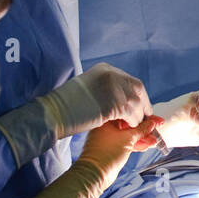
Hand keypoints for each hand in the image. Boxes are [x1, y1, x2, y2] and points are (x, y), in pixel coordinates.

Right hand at [0, 62, 151, 166]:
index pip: (132, 82)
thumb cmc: (67, 105)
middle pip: (137, 90)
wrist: (54, 113)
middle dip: (143, 106)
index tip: (142, 107)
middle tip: (144, 118)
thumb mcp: (89, 88)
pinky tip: (125, 128)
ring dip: (136, 117)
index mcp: (106, 69)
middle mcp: (111, 75)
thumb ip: (106, 90)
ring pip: (136, 104)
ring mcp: (113, 88)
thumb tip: (124, 99)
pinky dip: (131, 123)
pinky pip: (131, 115)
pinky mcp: (113, 104)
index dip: (138, 96)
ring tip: (130, 125)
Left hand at [80, 117, 161, 176]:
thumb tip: (150, 124)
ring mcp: (109, 139)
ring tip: (154, 140)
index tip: (153, 119)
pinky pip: (127, 143)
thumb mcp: (128, 138)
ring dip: (142, 138)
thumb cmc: (105, 154)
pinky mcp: (112, 149)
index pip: (128, 113)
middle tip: (157, 128)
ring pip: (129, 135)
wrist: (95, 174)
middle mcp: (107, 128)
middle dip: (145, 128)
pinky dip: (136, 144)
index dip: (143, 116)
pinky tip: (146, 145)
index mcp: (107, 120)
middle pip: (130, 124)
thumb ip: (141, 130)